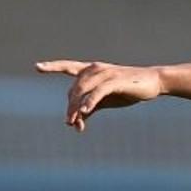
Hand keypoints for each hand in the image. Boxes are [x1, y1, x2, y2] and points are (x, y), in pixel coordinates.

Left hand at [34, 60, 164, 131]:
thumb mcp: (106, 100)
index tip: (37, 66)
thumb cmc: (127, 90)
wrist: (152, 83)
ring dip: (76, 108)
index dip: (53, 66)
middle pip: (74, 88)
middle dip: (69, 107)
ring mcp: (105, 74)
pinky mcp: (115, 81)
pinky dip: (90, 102)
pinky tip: (84, 112)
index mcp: (91, 70)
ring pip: (83, 91)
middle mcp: (95, 69)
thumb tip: (75, 122)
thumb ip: (89, 108)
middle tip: (69, 123)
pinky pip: (98, 92)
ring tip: (73, 123)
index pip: (68, 66)